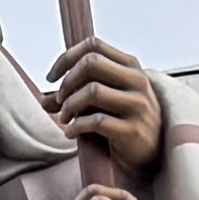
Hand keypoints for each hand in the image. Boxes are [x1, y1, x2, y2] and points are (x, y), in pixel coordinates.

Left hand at [43, 36, 162, 164]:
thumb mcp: (104, 102)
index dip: (66, 58)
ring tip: (64, 118)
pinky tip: (71, 133)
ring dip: (69, 105)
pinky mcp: (132, 130)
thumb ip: (76, 96)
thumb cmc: (124, 122)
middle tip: (59, 101)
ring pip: (92, 91)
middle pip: (91, 63)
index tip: (51, 78)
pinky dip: (76, 127)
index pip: (93, 45)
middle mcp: (137, 80)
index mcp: (130, 66)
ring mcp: (137, 104)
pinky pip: (96, 121)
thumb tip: (45, 101)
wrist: (153, 154)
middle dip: (67, 82)